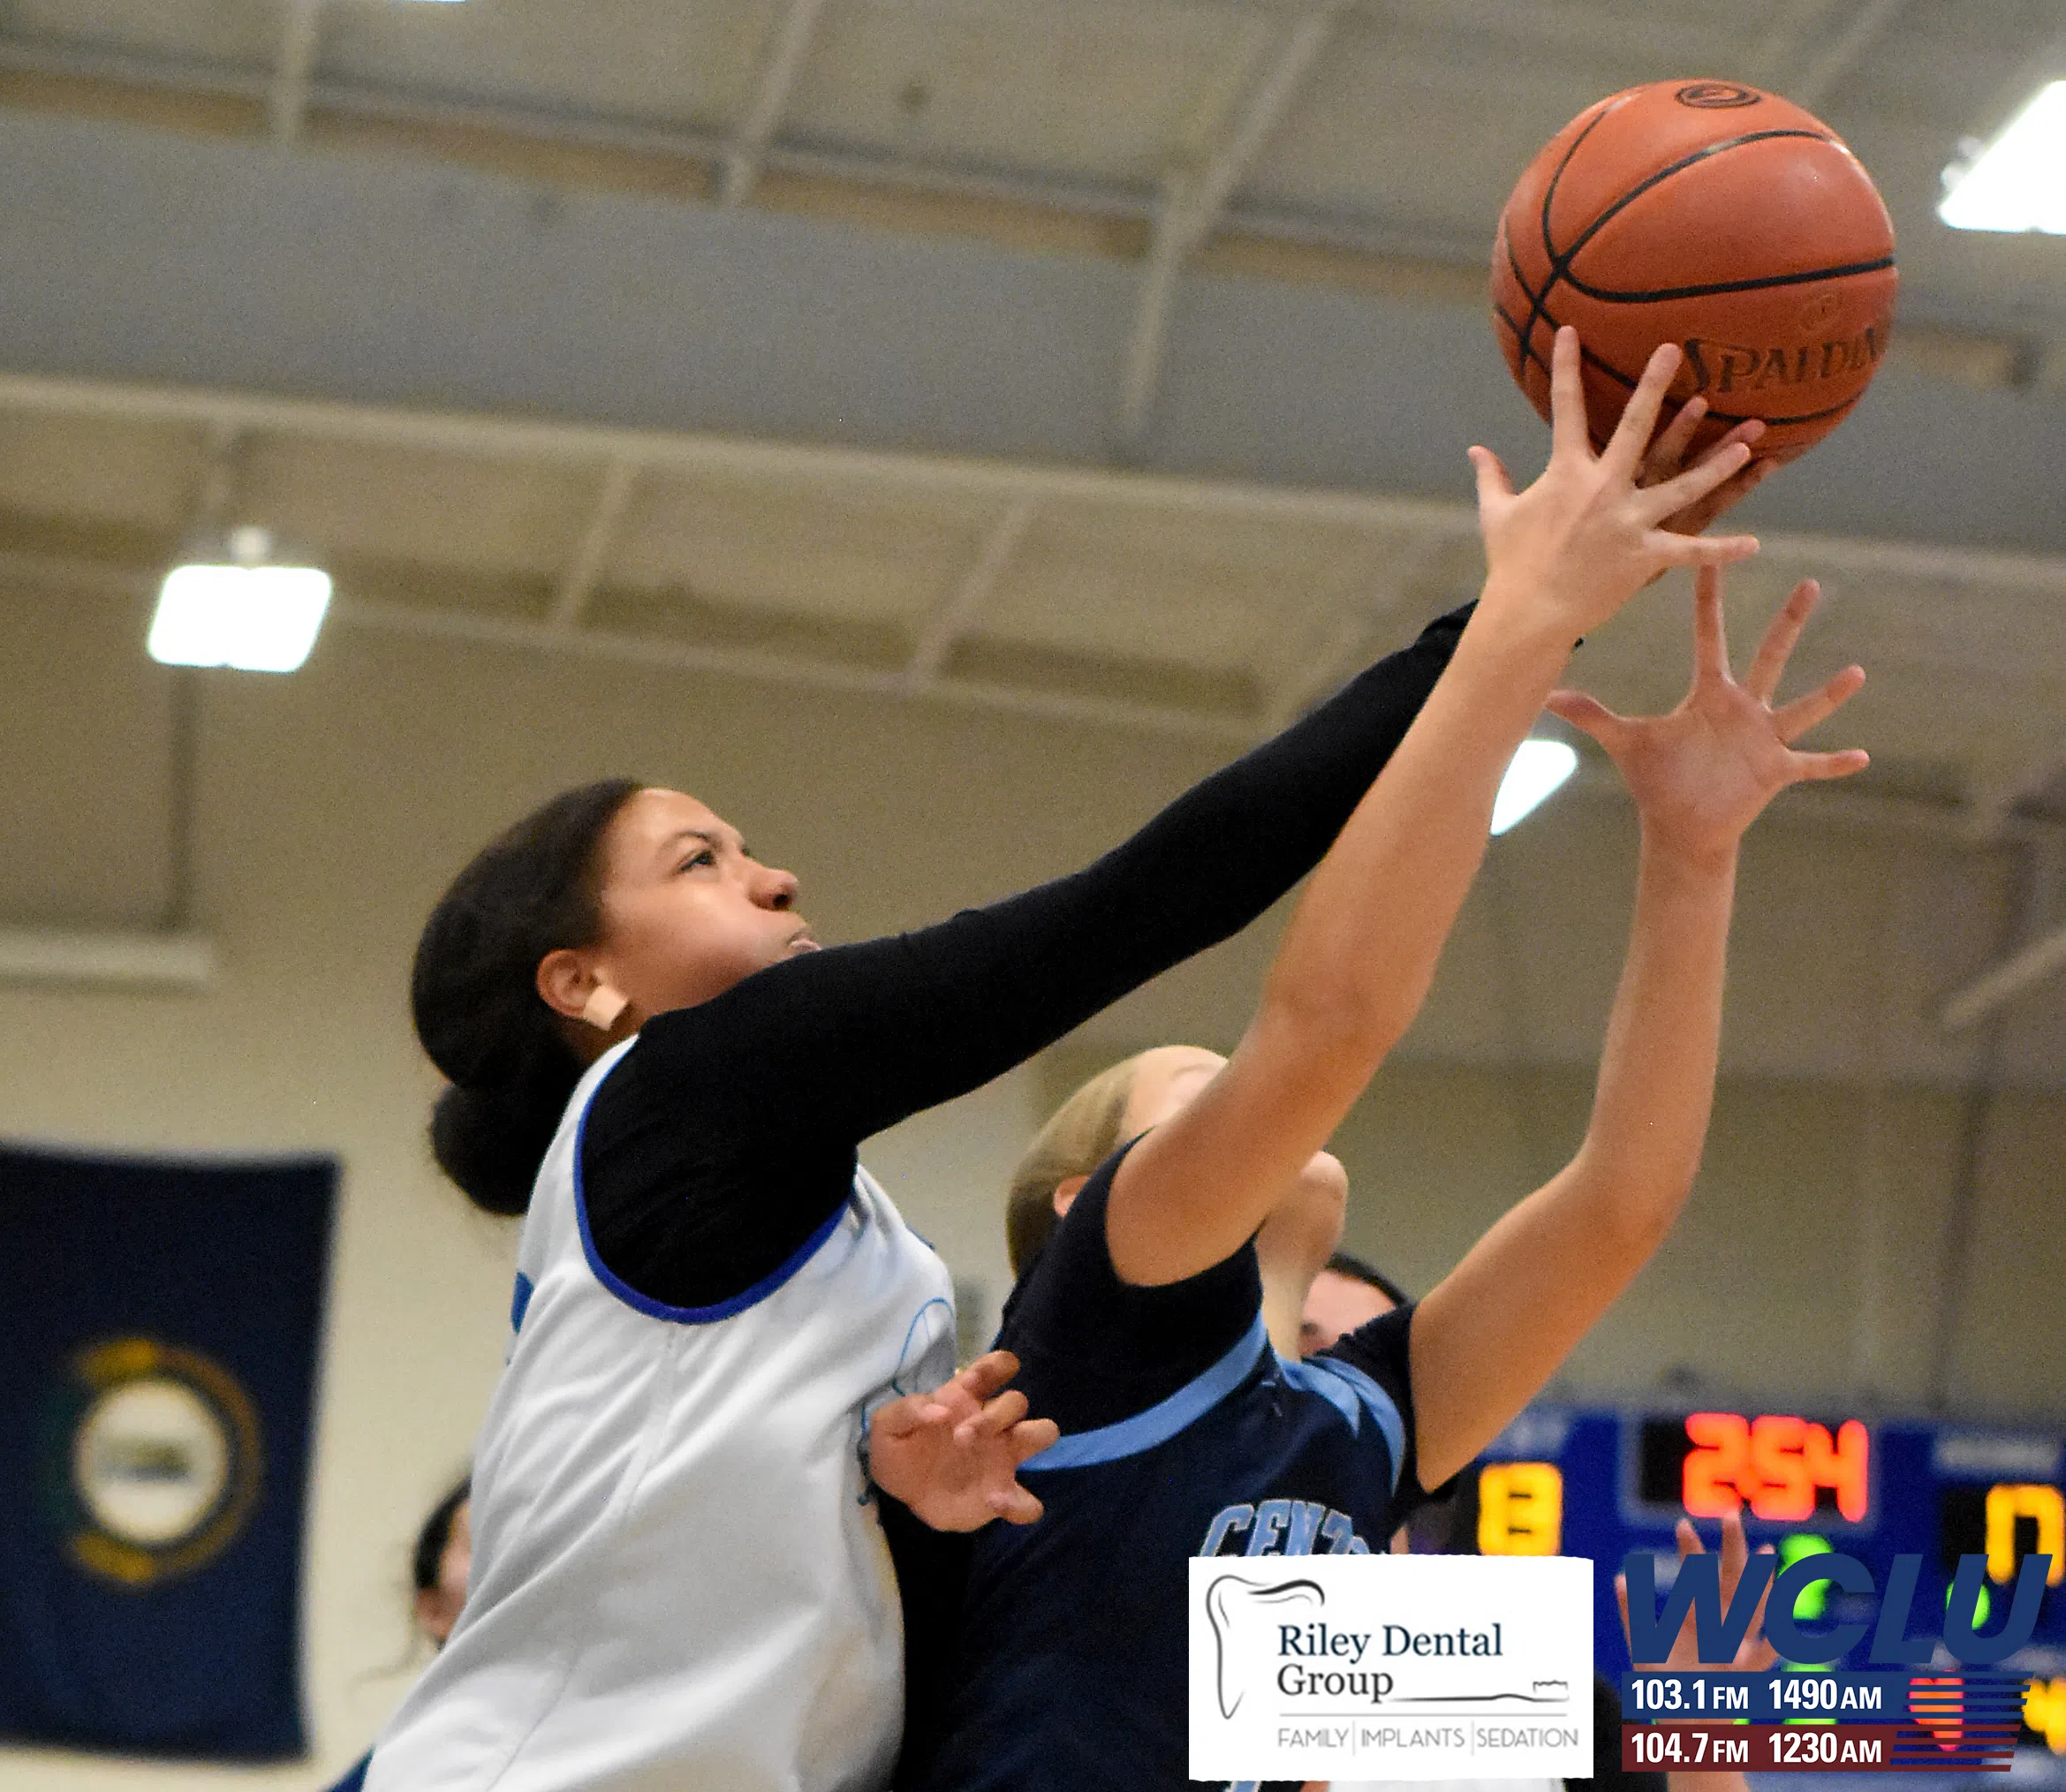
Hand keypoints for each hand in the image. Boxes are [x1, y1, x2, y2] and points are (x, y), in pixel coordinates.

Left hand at [868, 1350, 1058, 1531]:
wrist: (898, 1494)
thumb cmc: (899, 1449)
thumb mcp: (887, 1426)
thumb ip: (907, 1410)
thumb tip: (940, 1410)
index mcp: (966, 1397)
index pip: (996, 1367)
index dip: (995, 1366)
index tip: (972, 1382)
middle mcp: (992, 1422)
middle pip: (1017, 1401)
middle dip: (996, 1415)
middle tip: (962, 1438)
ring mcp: (1002, 1457)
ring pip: (1042, 1433)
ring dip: (1024, 1441)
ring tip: (987, 1466)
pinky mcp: (1002, 1494)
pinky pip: (1027, 1500)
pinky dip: (1021, 1502)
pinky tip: (995, 1501)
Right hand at [1469, 327, 1758, 641]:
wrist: (1526, 612)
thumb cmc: (1510, 562)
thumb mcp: (1496, 515)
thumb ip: (1491, 477)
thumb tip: (1474, 450)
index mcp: (1565, 474)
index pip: (1564, 410)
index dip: (1566, 368)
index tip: (1569, 331)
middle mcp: (1602, 489)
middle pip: (1634, 429)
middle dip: (1654, 388)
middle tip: (1673, 351)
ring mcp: (1628, 522)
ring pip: (1682, 486)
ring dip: (1717, 464)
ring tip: (1748, 442)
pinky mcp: (1644, 556)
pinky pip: (1690, 552)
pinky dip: (1721, 551)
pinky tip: (1754, 544)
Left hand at [1547, 567, 1868, 862]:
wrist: (1679, 825)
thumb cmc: (1658, 779)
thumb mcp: (1624, 741)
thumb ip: (1590, 715)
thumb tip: (1545, 695)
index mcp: (1708, 692)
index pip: (1709, 637)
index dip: (1710, 601)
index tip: (1716, 561)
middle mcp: (1742, 706)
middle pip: (1769, 655)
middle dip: (1788, 622)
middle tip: (1810, 583)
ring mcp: (1763, 737)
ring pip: (1801, 707)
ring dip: (1828, 694)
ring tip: (1856, 673)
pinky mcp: (1775, 771)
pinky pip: (1811, 764)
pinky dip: (1835, 763)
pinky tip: (1863, 757)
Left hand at [1617, 1510, 1777, 1672]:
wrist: (1686, 1725)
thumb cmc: (1667, 1684)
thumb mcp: (1644, 1645)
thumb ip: (1632, 1612)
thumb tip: (1620, 1578)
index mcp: (1696, 1615)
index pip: (1695, 1575)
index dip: (1690, 1550)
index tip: (1681, 1523)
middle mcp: (1718, 1626)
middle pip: (1728, 1581)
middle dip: (1731, 1550)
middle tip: (1730, 1515)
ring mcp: (1734, 1648)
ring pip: (1751, 1610)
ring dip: (1758, 1586)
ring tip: (1765, 1554)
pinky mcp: (1742, 1676)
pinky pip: (1760, 1661)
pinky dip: (1770, 1649)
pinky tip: (1780, 1634)